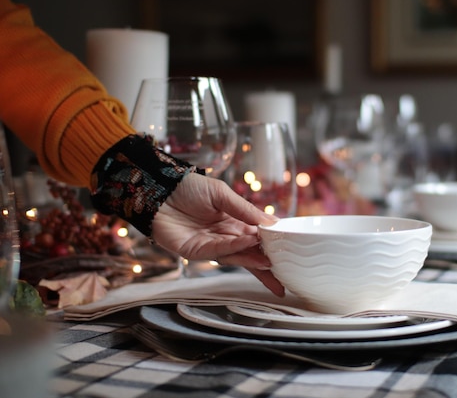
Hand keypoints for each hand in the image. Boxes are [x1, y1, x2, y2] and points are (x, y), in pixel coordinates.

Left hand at [151, 172, 283, 295]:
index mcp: (233, 222)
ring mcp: (210, 245)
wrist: (158, 188)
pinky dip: (235, 248)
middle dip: (267, 266)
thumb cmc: (188, 187)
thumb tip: (270, 223)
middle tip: (286, 276)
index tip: (290, 249)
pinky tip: (249, 243)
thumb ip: (245, 209)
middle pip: (250, 254)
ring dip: (254, 259)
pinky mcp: (195, 251)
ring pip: (237, 256)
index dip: (272, 244)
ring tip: (271, 262)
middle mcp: (224, 236)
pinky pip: (219, 251)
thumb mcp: (222, 193)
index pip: (257, 237)